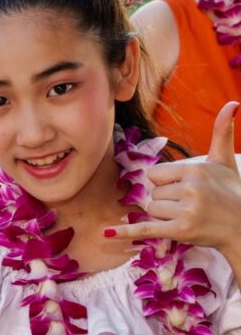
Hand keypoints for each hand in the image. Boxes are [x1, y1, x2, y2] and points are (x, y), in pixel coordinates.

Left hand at [107, 102, 240, 254]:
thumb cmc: (231, 191)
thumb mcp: (224, 160)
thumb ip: (222, 131)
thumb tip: (233, 102)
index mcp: (194, 170)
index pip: (154, 175)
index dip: (165, 183)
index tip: (185, 189)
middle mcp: (190, 189)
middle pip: (152, 193)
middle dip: (166, 201)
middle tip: (191, 205)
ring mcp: (186, 211)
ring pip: (150, 210)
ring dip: (163, 216)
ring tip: (189, 216)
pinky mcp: (181, 231)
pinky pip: (146, 229)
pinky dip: (126, 232)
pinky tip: (106, 231)